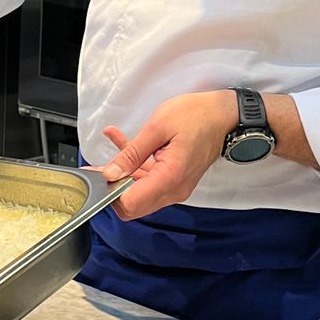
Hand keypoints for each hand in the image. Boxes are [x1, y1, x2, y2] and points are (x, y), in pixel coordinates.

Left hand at [100, 91, 236, 219]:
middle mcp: (174, 190)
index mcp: (169, 178)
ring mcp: (176, 187)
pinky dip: (135, 166)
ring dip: (121, 174)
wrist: (223, 114)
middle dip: (111, 187)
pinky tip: (120, 142)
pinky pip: (149, 179)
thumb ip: (132, 153)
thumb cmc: (197, 115)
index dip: (110, 193)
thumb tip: (110, 173)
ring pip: (139, 192)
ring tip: (105, 151)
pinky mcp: (175, 179)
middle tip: (96, 167)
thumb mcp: (158, 127)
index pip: (130, 204)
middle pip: (133, 204)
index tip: (98, 176)